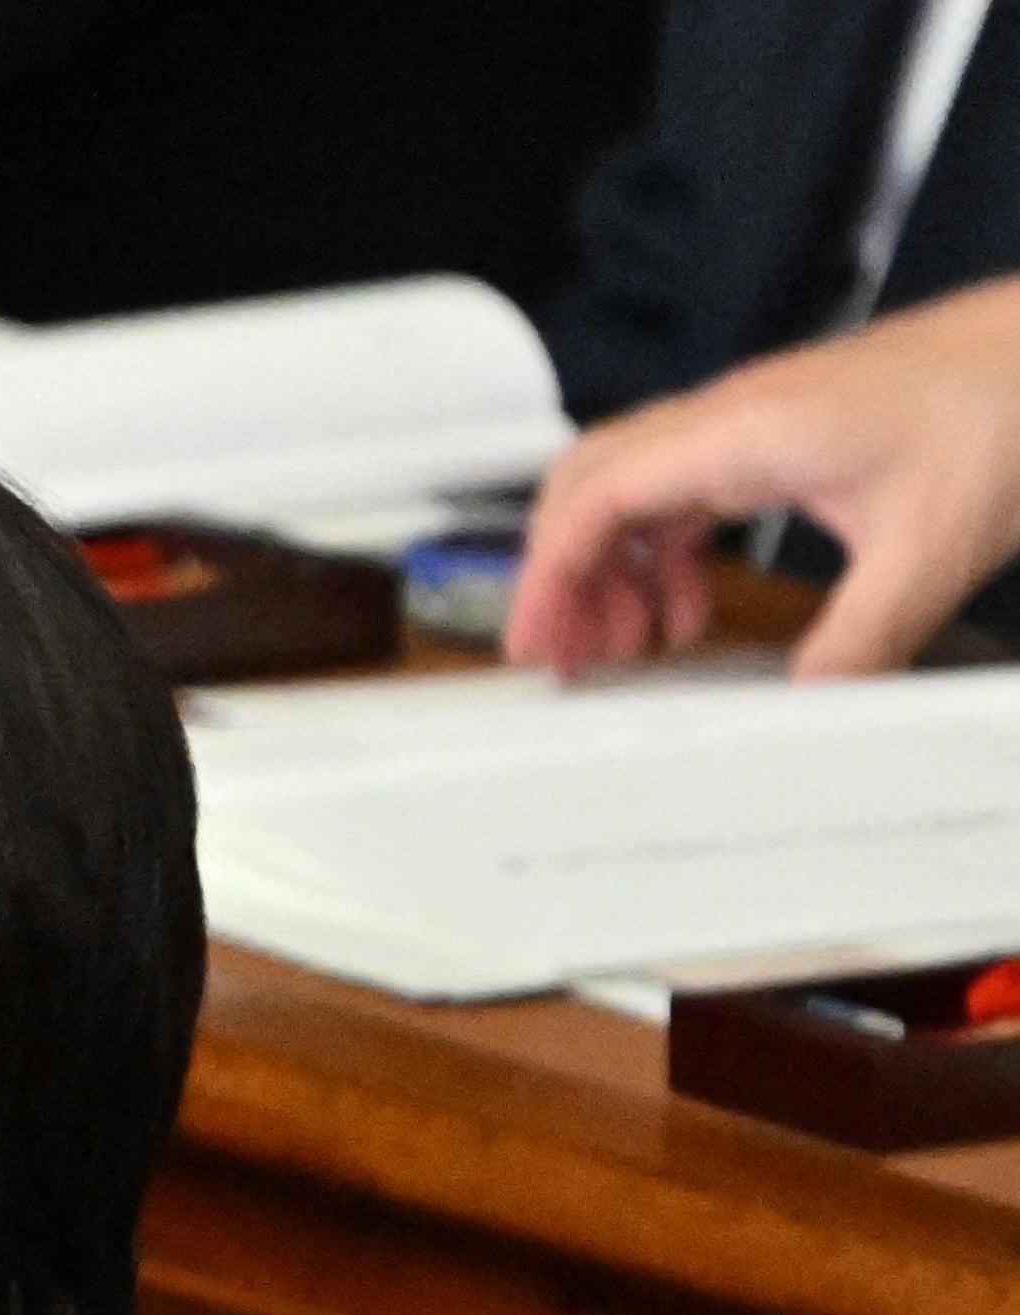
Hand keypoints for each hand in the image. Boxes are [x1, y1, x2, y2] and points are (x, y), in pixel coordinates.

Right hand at [509, 272, 1019, 678]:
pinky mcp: (783, 430)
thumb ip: (858, 639)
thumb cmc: (1007, 407)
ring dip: (613, 566)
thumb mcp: (932, 550)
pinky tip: (692, 608)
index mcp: (748, 431)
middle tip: (565, 653)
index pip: (599, 496)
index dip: (549, 573)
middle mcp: (734, 415)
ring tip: (627, 644)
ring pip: (635, 486)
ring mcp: (755, 418)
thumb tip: (799, 713)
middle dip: (562, 571)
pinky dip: (667, 553)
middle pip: (592, 482)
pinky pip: (688, 490)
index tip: (536, 642)